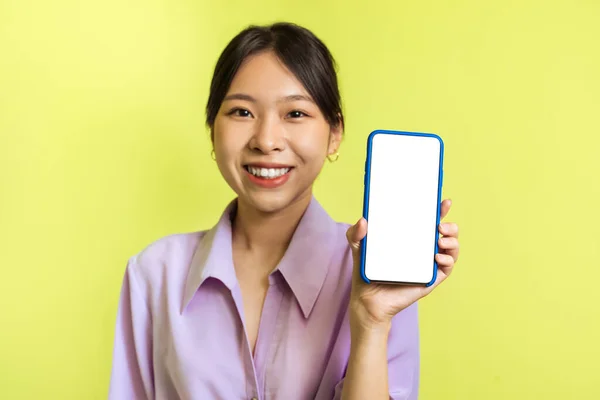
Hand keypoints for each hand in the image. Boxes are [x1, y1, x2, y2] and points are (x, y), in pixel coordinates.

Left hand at [346, 199, 459, 330]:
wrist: (368, 300)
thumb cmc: (366, 272)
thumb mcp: (358, 247)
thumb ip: (355, 233)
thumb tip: (363, 220)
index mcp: (410, 238)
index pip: (428, 220)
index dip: (439, 210)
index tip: (444, 202)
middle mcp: (422, 249)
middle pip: (446, 233)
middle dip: (450, 226)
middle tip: (439, 226)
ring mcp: (428, 264)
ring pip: (451, 249)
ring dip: (452, 241)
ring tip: (441, 240)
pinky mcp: (430, 279)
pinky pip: (447, 268)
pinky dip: (448, 260)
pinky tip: (437, 257)